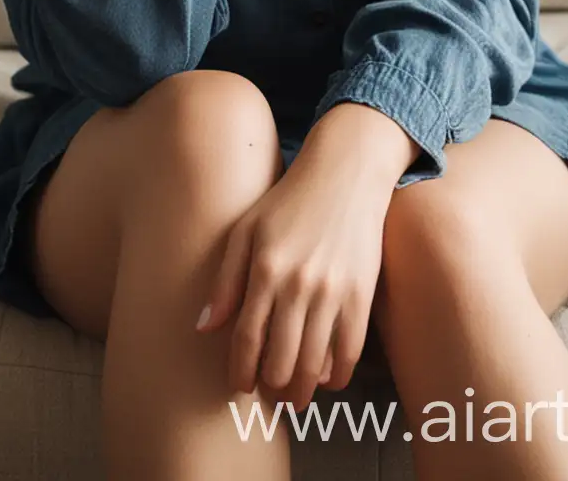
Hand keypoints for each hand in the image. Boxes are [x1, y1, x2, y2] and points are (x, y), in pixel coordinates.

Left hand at [195, 149, 390, 409]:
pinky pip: (350, 350)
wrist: (345, 172)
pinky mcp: (362, 293)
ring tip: (295, 396)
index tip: (239, 386)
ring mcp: (333, 291)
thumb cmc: (289, 199)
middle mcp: (298, 285)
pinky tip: (327, 379)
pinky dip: (338, 374)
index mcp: (265, 269)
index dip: (241, 371)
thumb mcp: (247, 229)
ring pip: (314, 362)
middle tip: (268, 395)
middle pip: (280, 359)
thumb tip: (205, 328)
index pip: (247, 339)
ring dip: (302, 389)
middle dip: (271, 386)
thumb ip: (225, 280)